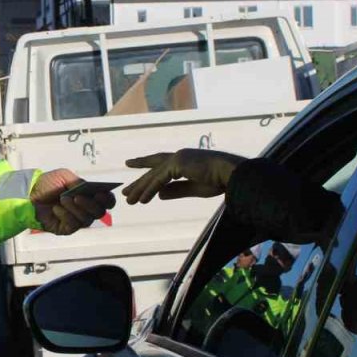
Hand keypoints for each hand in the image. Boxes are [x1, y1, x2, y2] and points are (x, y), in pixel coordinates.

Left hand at [30, 169, 116, 235]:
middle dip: (90, 204)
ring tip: (63, 199)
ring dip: (75, 209)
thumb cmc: (47, 184)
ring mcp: (77, 220)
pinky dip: (65, 215)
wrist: (29, 194)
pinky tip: (56, 209)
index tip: (100, 194)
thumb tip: (87, 188)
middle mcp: (86, 209)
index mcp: (89, 196)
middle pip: (100, 212)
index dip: (108, 199)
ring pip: (87, 219)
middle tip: (77, 197)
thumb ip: (78, 182)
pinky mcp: (67, 229)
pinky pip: (73, 225)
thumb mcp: (64, 176)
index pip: (107, 201)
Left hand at [121, 150, 245, 204]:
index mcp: (185, 160)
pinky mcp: (177, 164)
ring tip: (129, 200)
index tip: (131, 165)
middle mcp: (179, 156)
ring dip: (140, 189)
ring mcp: (177, 158)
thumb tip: (159, 195)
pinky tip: (141, 200)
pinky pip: (159, 180)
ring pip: (153, 176)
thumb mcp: (194, 188)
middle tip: (125, 190)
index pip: (161, 163)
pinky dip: (149, 190)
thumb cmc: (220, 180)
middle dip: (139, 180)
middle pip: (153, 169)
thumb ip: (176, 190)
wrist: (232, 174)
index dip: (146, 165)